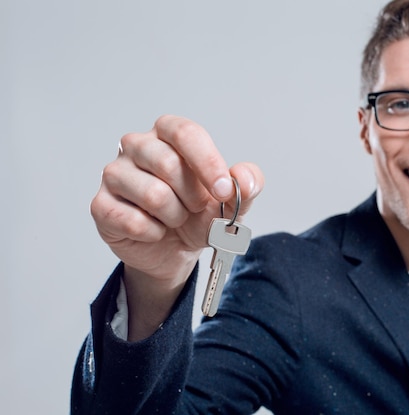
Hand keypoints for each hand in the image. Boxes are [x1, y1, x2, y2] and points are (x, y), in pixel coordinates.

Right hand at [90, 115, 263, 338]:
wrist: (174, 250)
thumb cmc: (199, 215)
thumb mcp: (231, 201)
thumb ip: (247, 184)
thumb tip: (243, 178)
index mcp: (168, 134)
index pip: (185, 133)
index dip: (208, 163)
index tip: (224, 190)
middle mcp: (136, 146)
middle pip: (168, 164)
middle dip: (192, 196)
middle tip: (195, 208)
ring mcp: (114, 174)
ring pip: (152, 194)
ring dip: (174, 216)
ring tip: (175, 218)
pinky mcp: (101, 205)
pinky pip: (133, 221)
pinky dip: (154, 233)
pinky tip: (154, 230)